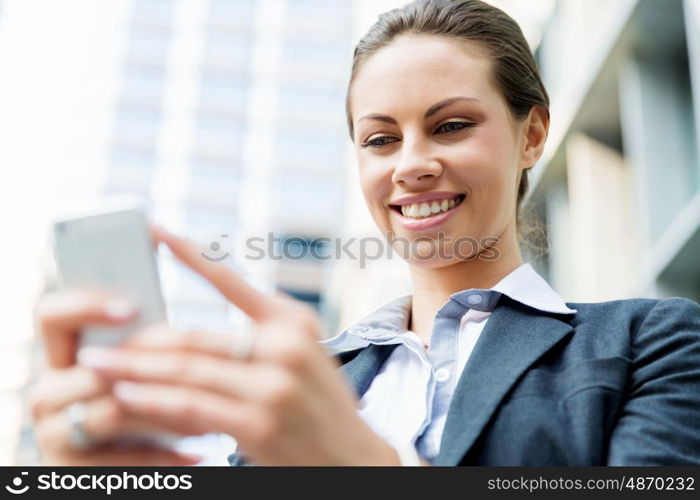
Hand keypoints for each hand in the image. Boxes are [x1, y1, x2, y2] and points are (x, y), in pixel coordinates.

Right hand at [30, 289, 201, 464]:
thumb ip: (147, 351)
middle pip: (95, 369)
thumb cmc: (145, 413)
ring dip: (166, 413)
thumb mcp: (141, 377)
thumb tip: (188, 330)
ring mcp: (53, 434)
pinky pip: (121, 460)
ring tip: (209, 414)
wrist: (131, 472)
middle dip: (152, 368)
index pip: (52, 316)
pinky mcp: (68, 470)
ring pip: (113, 412)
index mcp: (64, 358)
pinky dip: (164, 458)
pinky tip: (197, 455)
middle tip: (199, 366)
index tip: (131, 308)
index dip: (85, 306)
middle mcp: (48, 393)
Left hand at [77, 227, 400, 465]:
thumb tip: (191, 338)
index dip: (189, 254)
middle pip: (193, 337)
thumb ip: (259, 337)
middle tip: (98, 340)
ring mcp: (274, 383)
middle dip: (139, 340)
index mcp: (293, 321)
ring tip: (97, 366)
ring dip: (135, 369)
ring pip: (186, 370)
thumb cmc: (321, 407)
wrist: (355, 459)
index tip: (154, 231)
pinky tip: (127, 394)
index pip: (231, 280)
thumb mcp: (304, 356)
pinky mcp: (261, 422)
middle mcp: (285, 345)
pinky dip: (154, 399)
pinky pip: (192, 406)